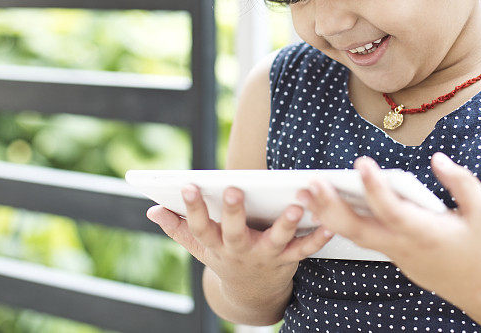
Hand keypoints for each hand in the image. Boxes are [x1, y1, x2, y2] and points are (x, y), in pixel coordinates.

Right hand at [146, 184, 334, 300]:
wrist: (251, 295)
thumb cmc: (224, 258)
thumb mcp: (200, 247)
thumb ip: (178, 228)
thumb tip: (152, 209)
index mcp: (216, 245)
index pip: (199, 226)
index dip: (192, 208)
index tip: (187, 185)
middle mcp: (239, 251)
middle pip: (234, 232)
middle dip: (233, 212)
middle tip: (234, 189)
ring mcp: (265, 256)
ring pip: (276, 240)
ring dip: (286, 223)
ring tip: (295, 204)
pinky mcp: (288, 260)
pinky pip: (304, 250)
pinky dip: (317, 238)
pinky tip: (328, 223)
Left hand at [296, 152, 480, 302]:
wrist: (473, 284)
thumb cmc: (478, 242)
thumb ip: (461, 182)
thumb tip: (437, 158)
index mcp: (425, 232)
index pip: (394, 211)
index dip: (376, 189)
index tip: (361, 163)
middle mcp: (402, 244)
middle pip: (360, 229)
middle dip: (333, 207)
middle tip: (312, 182)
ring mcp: (391, 250)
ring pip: (352, 235)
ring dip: (326, 213)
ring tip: (303, 190)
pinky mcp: (386, 250)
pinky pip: (356, 237)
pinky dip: (335, 222)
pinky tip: (318, 205)